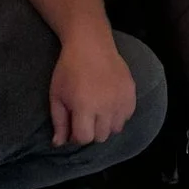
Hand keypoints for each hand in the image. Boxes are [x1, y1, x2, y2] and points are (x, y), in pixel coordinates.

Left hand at [49, 24, 140, 146]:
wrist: (91, 44)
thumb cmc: (68, 69)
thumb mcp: (57, 96)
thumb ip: (59, 122)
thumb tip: (58, 144)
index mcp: (84, 107)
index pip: (85, 138)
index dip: (77, 135)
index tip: (73, 126)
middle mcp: (105, 106)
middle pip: (101, 137)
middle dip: (91, 131)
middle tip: (85, 118)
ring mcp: (121, 99)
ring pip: (116, 129)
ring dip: (106, 125)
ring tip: (98, 111)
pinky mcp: (131, 92)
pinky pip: (127, 116)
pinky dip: (118, 115)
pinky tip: (109, 104)